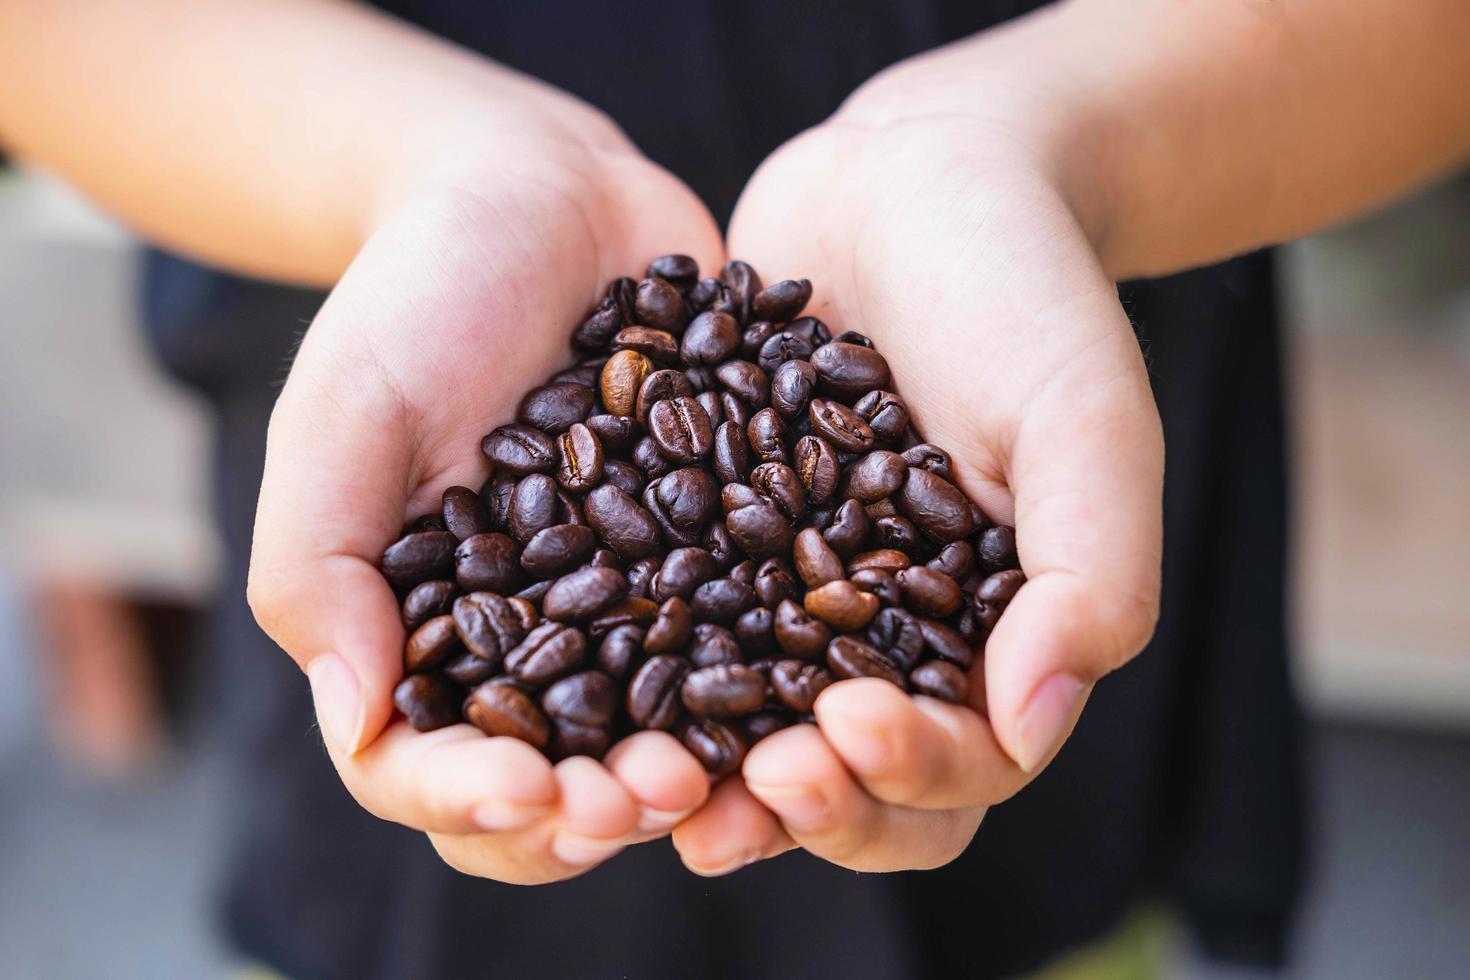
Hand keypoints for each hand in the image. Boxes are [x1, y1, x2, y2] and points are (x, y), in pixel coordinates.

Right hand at [247, 127, 724, 883]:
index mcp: (425, 636)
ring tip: (743, 764)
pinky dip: (791, 676)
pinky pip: (764, 638)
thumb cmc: (419, 296)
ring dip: (705, 772)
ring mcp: (640, 610)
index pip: (424, 769)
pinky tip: (831, 679)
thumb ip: (321, 564)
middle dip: (601, 811)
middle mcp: (537, 645)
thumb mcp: (345, 411)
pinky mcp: (729, 558)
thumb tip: (356, 723)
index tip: (526, 787)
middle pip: (559, 783)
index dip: (470, 800)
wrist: (545, 195)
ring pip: (669, 737)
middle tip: (655, 794)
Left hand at [674, 81, 1162, 872]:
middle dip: (806, 802)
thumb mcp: (1084, 419)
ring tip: (645, 779)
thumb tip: (1033, 722)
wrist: (918, 175)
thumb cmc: (1026, 289)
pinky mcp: (714, 542)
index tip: (851, 725)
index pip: (969, 761)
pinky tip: (577, 672)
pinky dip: (634, 666)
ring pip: (753, 727)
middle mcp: (891, 638)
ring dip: (709, 771)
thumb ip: (1090, 572)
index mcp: (996, 637)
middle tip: (749, 782)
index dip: (914, 772)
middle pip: (854, 779)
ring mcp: (794, 597)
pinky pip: (672, 625)